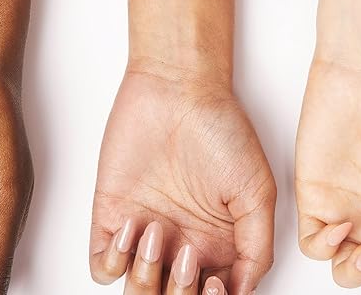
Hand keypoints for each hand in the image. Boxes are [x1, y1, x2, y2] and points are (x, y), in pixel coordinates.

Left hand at [90, 64, 276, 294]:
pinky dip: (115, 262)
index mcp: (217, 243)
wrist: (177, 87)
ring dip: (146, 280)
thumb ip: (257, 245)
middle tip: (189, 257)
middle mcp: (181, 243)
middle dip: (180, 294)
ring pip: (138, 293)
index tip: (215, 283)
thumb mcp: (256, 188)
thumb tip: (243, 291)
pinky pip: (103, 267)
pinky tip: (133, 228)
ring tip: (158, 233)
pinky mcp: (112, 214)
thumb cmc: (219, 127)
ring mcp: (145, 232)